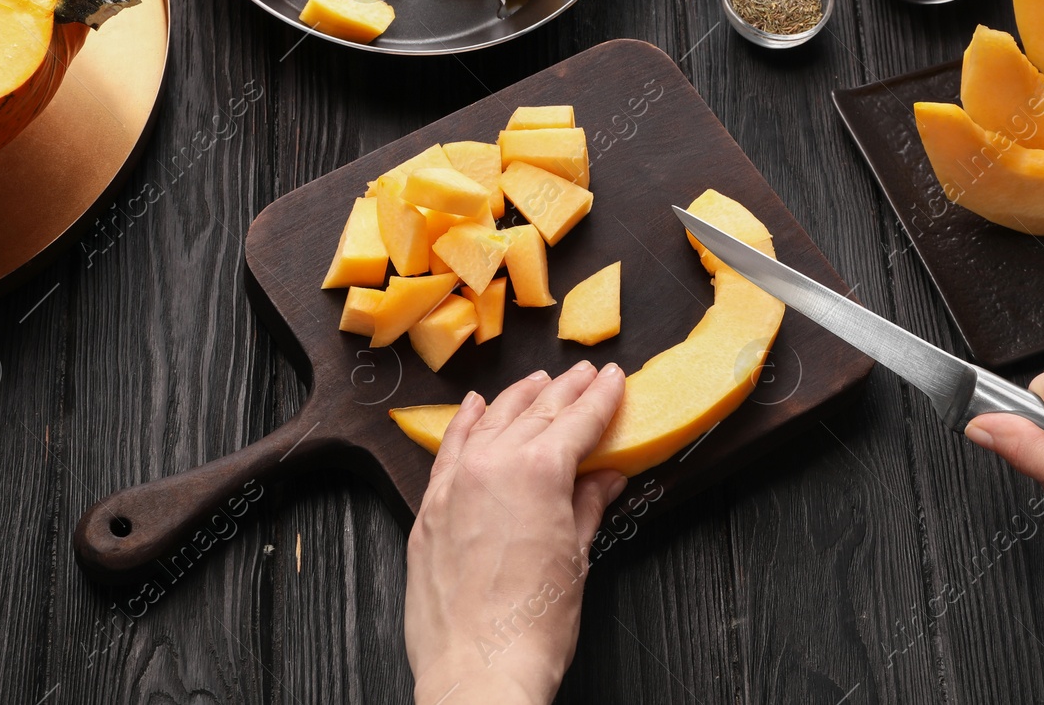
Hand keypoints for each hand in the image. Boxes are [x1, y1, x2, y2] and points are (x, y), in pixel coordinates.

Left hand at [405, 361, 627, 704]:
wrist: (478, 671)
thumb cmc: (531, 627)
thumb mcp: (576, 559)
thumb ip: (589, 506)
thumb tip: (605, 478)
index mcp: (538, 471)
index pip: (578, 420)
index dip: (601, 397)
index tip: (614, 380)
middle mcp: (492, 465)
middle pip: (536, 413)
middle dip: (565, 389)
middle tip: (586, 372)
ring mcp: (454, 484)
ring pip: (490, 421)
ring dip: (518, 398)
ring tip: (539, 380)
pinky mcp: (429, 508)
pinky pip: (448, 448)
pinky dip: (465, 423)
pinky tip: (476, 406)